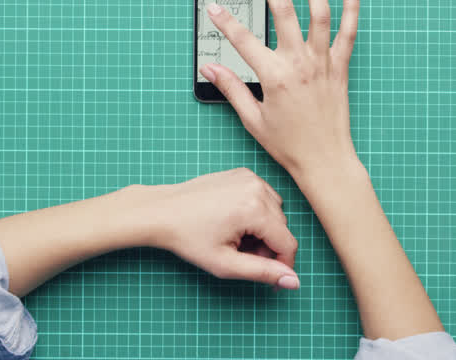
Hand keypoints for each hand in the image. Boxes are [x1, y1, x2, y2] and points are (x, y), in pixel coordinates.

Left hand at [144, 168, 299, 288]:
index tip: (267, 277)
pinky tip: (234, 221)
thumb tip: (293, 282)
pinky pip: (263, 196)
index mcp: (255, 209)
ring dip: (263, 229)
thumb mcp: (225, 263)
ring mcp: (250, 177)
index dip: (281, 265)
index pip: (287, 244)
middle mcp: (257, 188)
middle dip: (268, 247)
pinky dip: (256, 212)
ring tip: (236, 238)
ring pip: (275, 212)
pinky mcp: (242, 173)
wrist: (162, 211)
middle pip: (282, 228)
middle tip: (240, 256)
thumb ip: (262, 272)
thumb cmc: (188, 238)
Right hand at [199, 0, 360, 183]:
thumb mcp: (252, 120)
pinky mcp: (340, 66)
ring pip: (319, 13)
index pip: (243, 40)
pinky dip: (351, 7)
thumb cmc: (289, 144)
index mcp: (275, 77)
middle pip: (283, 12)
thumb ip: (231, 89)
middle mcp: (300, 63)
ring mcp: (322, 62)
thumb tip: (209, 68)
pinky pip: (348, 31)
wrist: (326, 161)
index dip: (225, 22)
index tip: (213, 6)